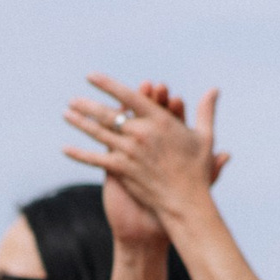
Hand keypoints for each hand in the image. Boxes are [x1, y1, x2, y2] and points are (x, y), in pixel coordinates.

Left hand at [61, 76, 229, 226]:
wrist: (187, 203)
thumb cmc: (198, 170)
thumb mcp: (205, 137)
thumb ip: (205, 111)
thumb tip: (214, 90)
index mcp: (159, 120)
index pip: (128, 96)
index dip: (107, 84)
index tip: (91, 77)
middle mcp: (141, 133)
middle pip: (108, 113)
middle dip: (88, 105)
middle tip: (73, 98)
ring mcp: (129, 152)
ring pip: (99, 133)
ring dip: (80, 123)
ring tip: (66, 114)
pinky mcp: (122, 170)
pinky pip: (96, 159)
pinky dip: (79, 154)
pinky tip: (65, 148)